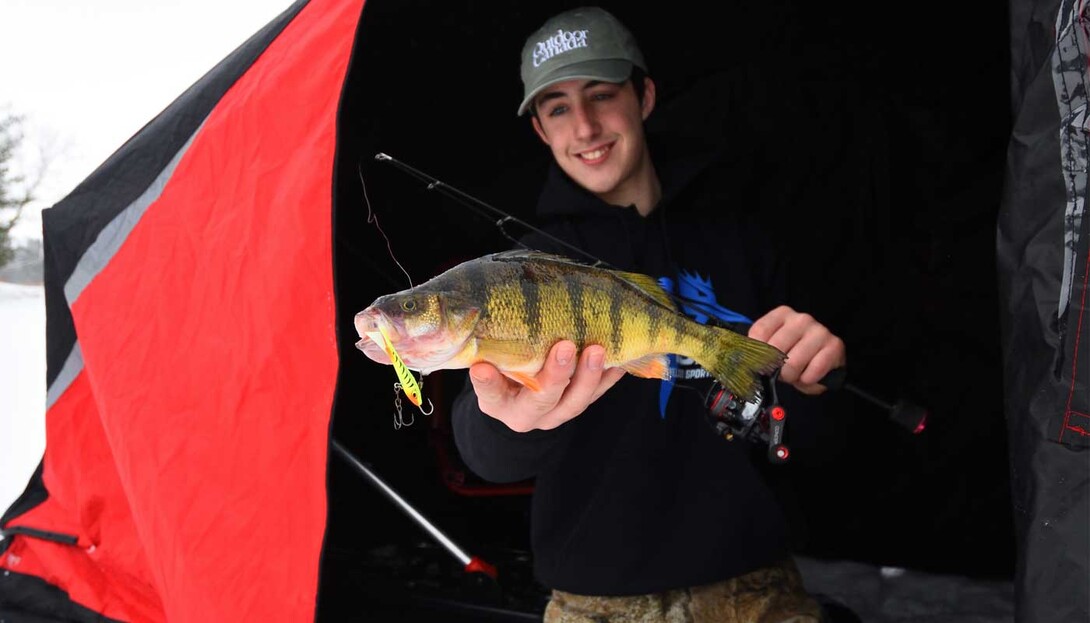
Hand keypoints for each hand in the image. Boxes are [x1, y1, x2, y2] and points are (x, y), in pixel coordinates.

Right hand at [468, 340, 626, 431]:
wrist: (518, 392)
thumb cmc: (499, 365)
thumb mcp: (487, 358)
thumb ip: (487, 346)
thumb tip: (483, 315)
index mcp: (497, 402)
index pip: (490, 393)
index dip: (488, 383)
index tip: (482, 368)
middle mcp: (526, 413)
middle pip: (541, 400)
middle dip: (556, 375)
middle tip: (565, 346)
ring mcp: (555, 413)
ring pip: (575, 401)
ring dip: (588, 376)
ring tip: (597, 350)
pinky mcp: (576, 404)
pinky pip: (597, 394)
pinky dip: (609, 377)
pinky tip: (620, 359)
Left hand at [748, 305, 845, 394]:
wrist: (821, 364)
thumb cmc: (793, 354)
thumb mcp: (772, 349)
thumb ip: (756, 351)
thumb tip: (744, 362)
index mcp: (782, 315)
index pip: (759, 333)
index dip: (756, 355)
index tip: (759, 364)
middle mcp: (801, 319)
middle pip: (775, 350)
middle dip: (776, 369)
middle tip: (782, 372)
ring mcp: (819, 331)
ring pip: (793, 364)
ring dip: (792, 377)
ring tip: (797, 373)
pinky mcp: (835, 346)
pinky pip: (811, 373)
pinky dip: (807, 381)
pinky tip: (810, 374)